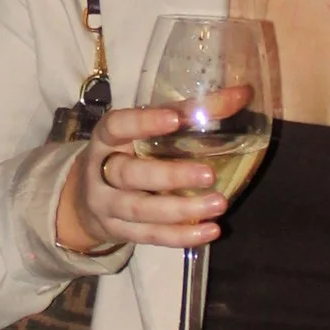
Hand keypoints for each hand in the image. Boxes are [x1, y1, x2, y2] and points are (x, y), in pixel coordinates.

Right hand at [57, 97, 243, 256]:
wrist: (87, 198)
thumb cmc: (128, 153)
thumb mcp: (147, 130)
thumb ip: (189, 112)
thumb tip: (242, 93)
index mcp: (106, 138)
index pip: (117, 126)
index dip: (143, 122)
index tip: (175, 119)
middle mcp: (101, 171)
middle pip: (129, 174)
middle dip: (169, 175)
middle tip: (209, 173)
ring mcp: (107, 205)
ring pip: (140, 210)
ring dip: (181, 210)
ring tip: (218, 204)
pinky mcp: (120, 231)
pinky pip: (150, 236)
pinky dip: (181, 236)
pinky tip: (210, 230)